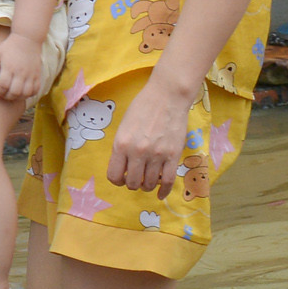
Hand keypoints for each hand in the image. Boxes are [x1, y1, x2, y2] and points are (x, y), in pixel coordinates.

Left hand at [0, 32, 43, 103]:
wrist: (28, 38)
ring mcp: (30, 74)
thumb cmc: (10, 46)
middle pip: (14, 92)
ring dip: (19, 97)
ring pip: (26, 93)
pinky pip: (36, 89)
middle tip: (4, 95)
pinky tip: (24, 92)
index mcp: (9, 67)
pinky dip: (30, 94)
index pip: (2, 85)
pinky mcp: (37, 74)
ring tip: (14, 95)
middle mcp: (20, 72)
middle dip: (7, 97)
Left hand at [106, 76, 193, 194]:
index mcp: (121, 144)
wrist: (168, 95)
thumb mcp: (124, 126)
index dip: (117, 180)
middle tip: (136, 178)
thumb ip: (122, 147)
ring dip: (147, 186)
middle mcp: (138, 152)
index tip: (122, 178)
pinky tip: (160, 193)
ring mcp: (157, 155)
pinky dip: (164, 191)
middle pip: (132, 183)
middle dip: (132, 184)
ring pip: (149, 184)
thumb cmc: (143, 106)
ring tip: (148, 180)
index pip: (114, 176)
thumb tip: (124, 167)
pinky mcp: (173, 155)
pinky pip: (168, 181)